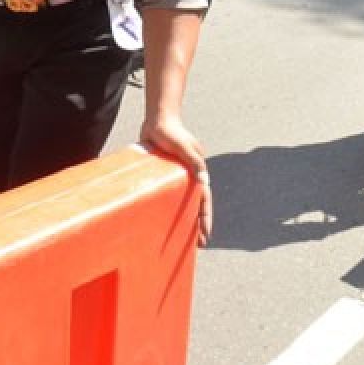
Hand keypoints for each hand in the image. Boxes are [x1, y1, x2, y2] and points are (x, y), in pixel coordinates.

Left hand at [141, 113, 211, 246]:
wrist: (157, 120)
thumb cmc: (171, 132)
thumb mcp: (184, 146)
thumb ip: (194, 162)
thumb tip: (205, 181)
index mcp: (197, 171)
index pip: (204, 199)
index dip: (205, 218)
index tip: (206, 236)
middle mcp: (189, 176)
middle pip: (195, 204)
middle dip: (198, 224)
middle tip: (197, 244)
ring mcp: (177, 176)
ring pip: (183, 202)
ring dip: (184, 219)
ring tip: (182, 238)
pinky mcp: (165, 174)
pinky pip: (169, 195)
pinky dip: (170, 208)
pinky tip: (163, 219)